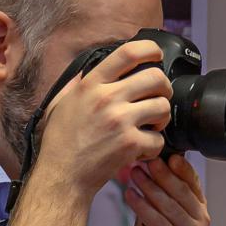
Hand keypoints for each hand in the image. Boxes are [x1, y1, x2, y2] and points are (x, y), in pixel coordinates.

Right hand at [28, 38, 171, 197]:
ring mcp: (120, 121)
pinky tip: (140, 149)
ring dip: (162, 117)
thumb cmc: (60, 142)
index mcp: (91, 84)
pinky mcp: (130, 144)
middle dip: (164, 87)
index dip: (150, 49)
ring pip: (163, 107)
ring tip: (150, 126)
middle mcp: (107, 98)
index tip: (157, 55)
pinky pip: (159, 139)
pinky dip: (154, 147)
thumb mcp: (61, 102)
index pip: (128, 53)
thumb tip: (86, 69)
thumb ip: (76, 84)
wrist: (62, 175)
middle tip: (159, 97)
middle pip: (155, 77)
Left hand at [126, 154, 208, 225]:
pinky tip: (130, 196)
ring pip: (169, 204)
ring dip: (148, 187)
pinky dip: (142, 207)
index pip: (192, 181)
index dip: (178, 165)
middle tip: (142, 160)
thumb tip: (140, 166)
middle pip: (180, 190)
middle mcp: (201, 221)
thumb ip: (155, 194)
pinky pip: (158, 222)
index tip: (162, 152)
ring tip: (132, 175)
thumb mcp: (158, 215)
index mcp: (199, 210)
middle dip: (160, 173)